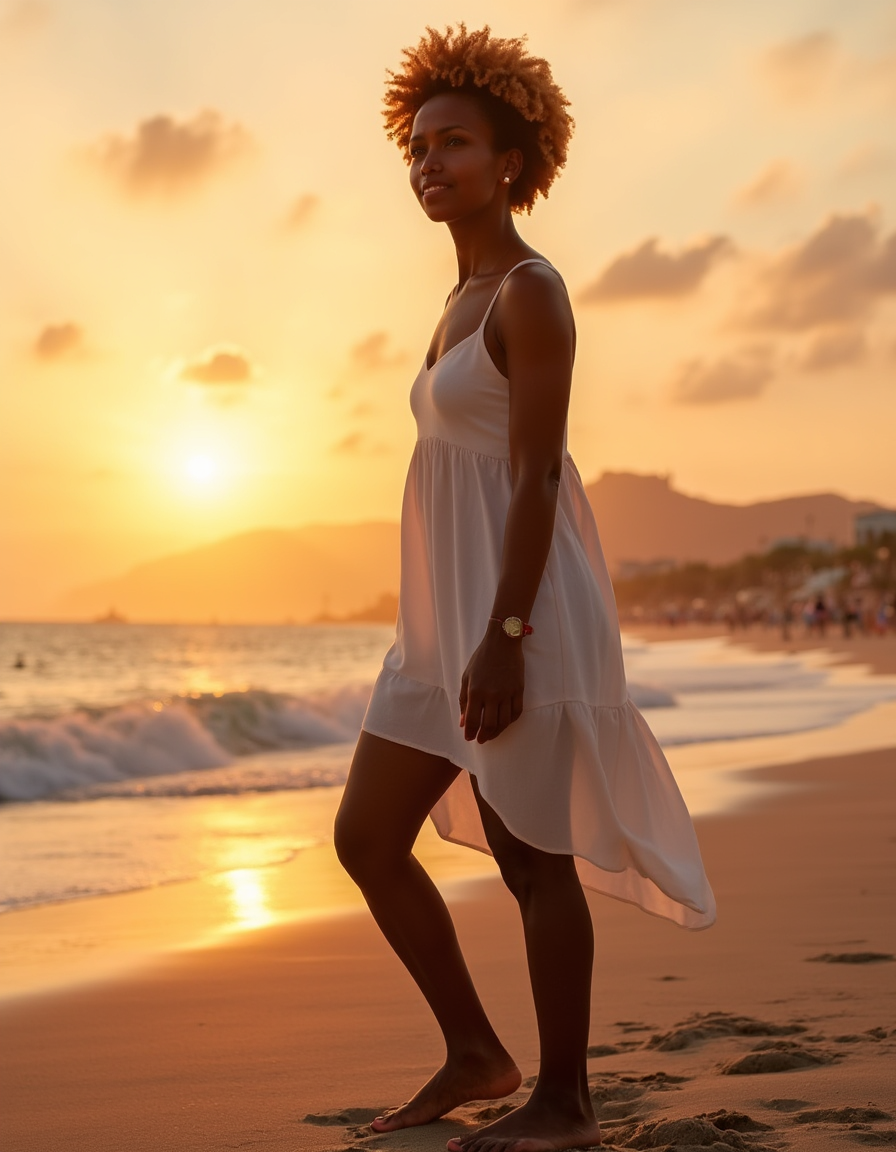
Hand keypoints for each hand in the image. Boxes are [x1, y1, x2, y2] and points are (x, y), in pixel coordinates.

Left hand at [458, 626, 524, 742]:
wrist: (503, 643)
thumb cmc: (481, 658)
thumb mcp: (466, 677)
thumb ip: (464, 700)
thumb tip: (463, 722)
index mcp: (476, 691)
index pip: (473, 720)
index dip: (470, 732)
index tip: (469, 738)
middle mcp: (492, 694)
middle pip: (489, 725)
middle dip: (484, 736)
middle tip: (480, 740)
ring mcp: (507, 693)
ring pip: (504, 722)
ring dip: (497, 732)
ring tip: (491, 735)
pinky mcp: (519, 690)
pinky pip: (517, 712)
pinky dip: (510, 722)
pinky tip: (504, 724)